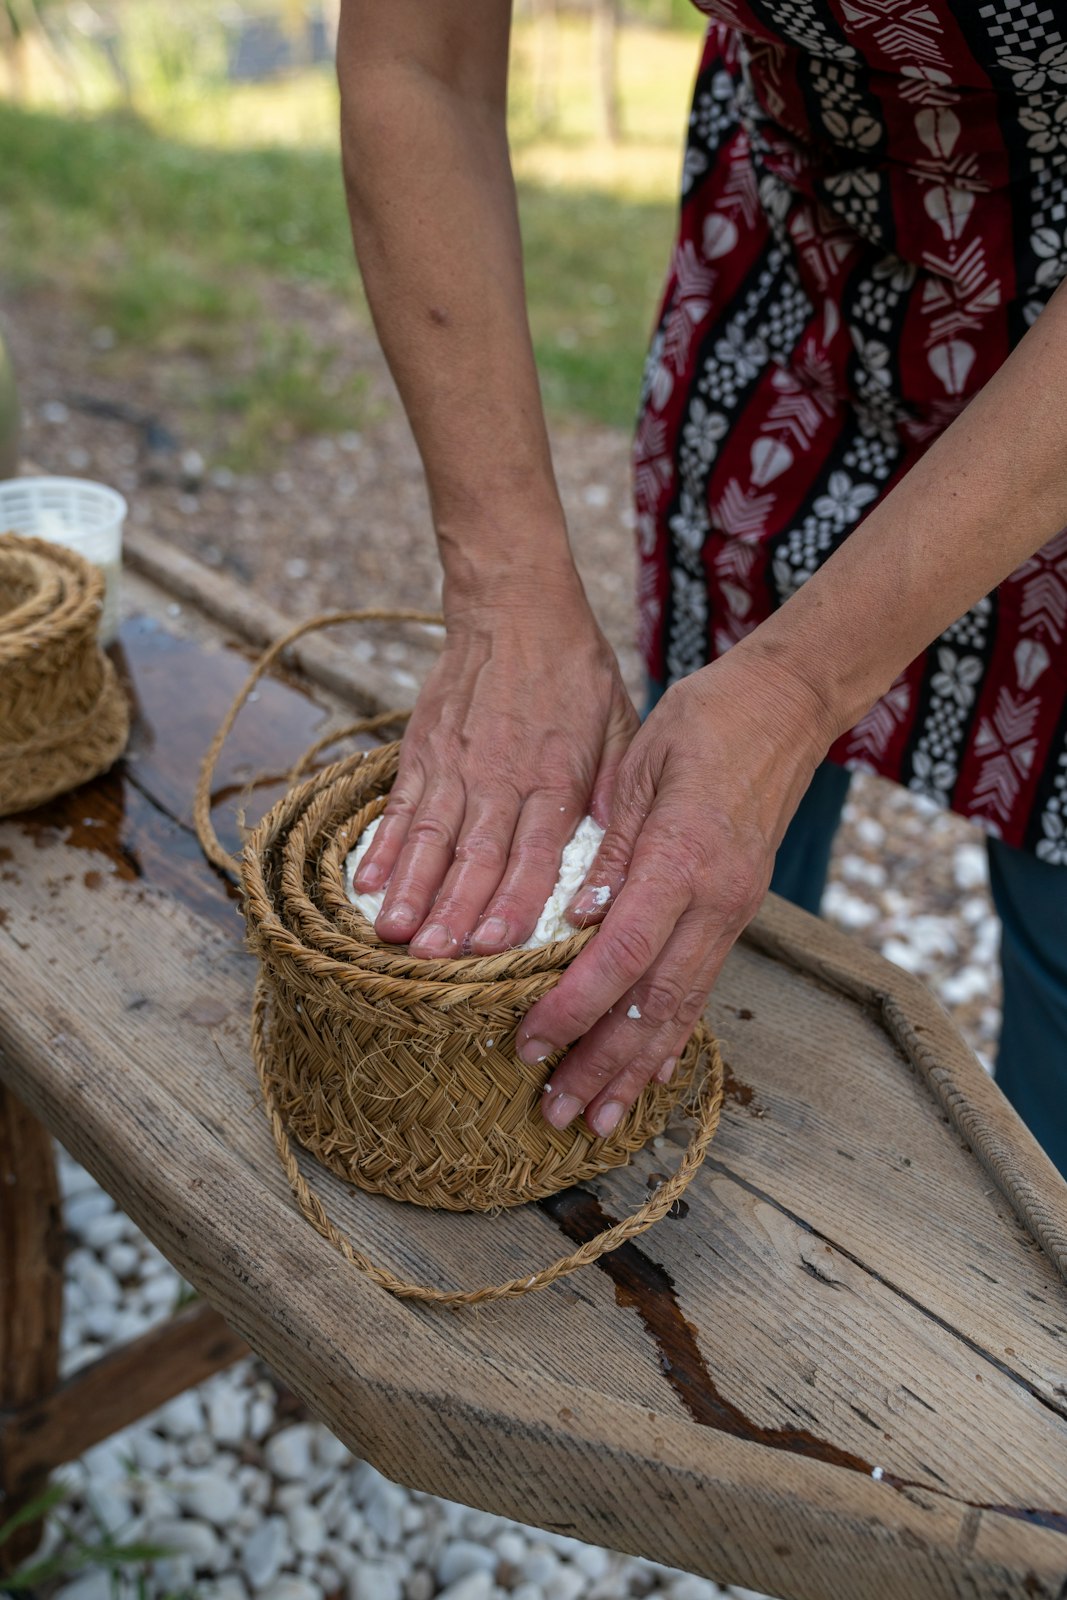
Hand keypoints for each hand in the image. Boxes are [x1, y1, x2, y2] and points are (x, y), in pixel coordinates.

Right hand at [353, 578, 638, 956]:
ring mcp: (455, 764)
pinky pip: (398, 806)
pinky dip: (380, 848)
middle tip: (434, 961)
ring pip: (429, 838)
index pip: (534, 852)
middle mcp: (501, 776)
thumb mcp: (620, 726)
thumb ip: (618, 794)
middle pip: (474, 856)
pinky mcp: (422, 750)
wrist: (516, 606)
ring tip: (393, 936)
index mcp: (554, 776)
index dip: (514, 901)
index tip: (496, 947)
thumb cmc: (576, 673)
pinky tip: (364, 887)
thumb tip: (617, 862)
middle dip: (453, 912)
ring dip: (410, 889)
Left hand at [516, 643, 835, 1135]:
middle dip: (602, 1065)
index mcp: (683, 860)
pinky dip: (674, 1035)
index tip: (528, 1044)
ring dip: (637, 1068)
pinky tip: (652, 1072)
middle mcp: (717, 900)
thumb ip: (612, 849)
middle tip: (556, 1114)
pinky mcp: (738, 910)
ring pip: (683, 1008)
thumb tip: (579, 919)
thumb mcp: (640, 766)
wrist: (786, 705)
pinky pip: (703, 985)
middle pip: (654, 1004)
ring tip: (599, 1119)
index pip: (621, 956)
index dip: (573, 1008)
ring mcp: (734, 910)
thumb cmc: (704, 720)